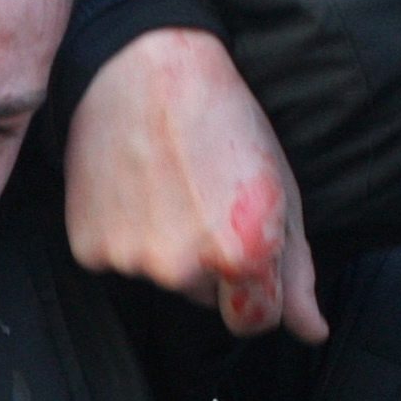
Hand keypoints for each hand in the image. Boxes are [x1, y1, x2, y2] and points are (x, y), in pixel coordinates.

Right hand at [63, 28, 324, 342]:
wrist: (140, 68)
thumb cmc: (221, 119)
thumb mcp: (278, 188)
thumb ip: (295, 272)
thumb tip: (311, 332)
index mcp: (243, 254)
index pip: (256, 321)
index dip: (259, 287)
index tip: (248, 246)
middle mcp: (183, 268)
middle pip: (207, 300)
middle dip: (212, 262)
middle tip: (203, 197)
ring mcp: (131, 260)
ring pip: (162, 280)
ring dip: (167, 248)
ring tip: (166, 187)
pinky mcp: (89, 248)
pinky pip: (118, 262)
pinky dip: (126, 235)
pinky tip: (132, 189)